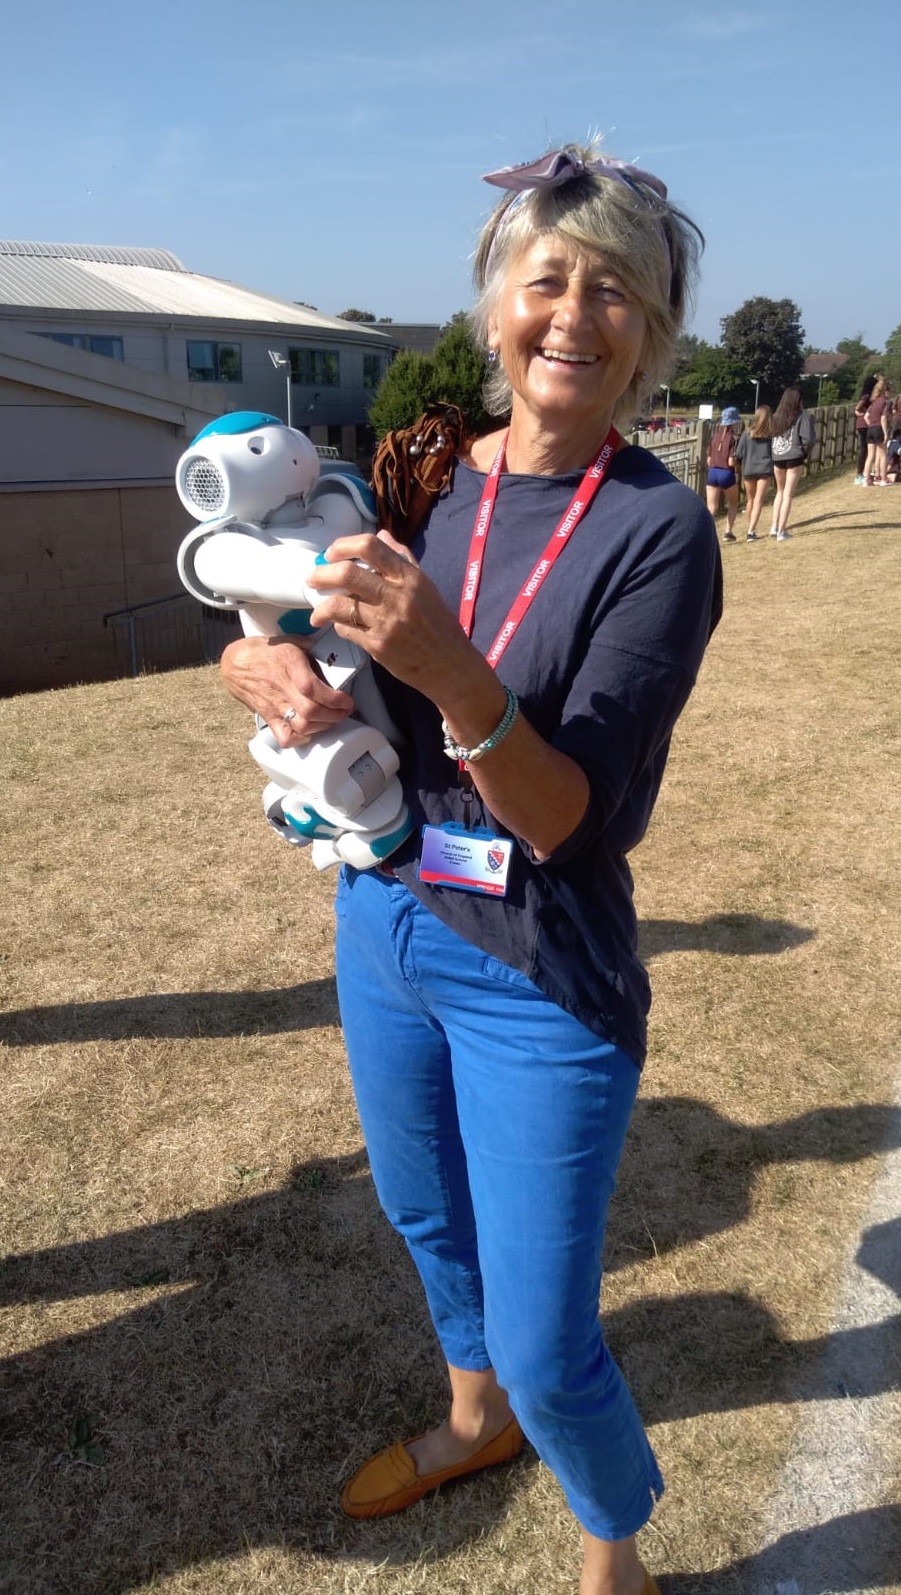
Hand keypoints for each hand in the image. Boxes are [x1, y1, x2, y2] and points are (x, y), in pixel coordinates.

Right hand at [219, 634, 354, 747]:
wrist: (237, 665)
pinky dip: (301, 739)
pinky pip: (285, 738)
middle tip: (345, 710)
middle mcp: (281, 688)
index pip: (312, 688)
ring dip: (322, 726)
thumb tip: (336, 658)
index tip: (347, 700)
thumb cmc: (267, 652)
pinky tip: (310, 730)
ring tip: (331, 719)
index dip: (333, 698)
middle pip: (310, 711)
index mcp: (289, 665)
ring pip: (301, 727)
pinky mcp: (269, 718)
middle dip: (334, 715)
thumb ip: (314, 649)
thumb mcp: (292, 641)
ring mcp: (274, 706)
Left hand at [306, 530, 483, 714]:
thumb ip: (403, 559)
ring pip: (340, 605)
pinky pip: (346, 630)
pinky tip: (340, 626)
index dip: (344, 545)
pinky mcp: (378, 646)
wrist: (449, 664)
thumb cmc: (437, 622)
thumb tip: (380, 536)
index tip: (331, 553)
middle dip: (322, 574)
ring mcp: (386, 622)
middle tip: (313, 579)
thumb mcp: (426, 585)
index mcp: (409, 577)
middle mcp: (397, 596)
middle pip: (347, 574)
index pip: (371, 547)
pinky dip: (338, 626)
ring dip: (322, 607)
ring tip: (317, 610)